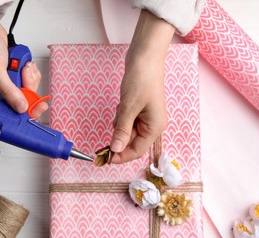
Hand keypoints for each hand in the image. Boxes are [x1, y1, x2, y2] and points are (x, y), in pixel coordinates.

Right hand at [0, 6, 46, 116]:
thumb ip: (9, 91)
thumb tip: (21, 107)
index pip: (9, 116)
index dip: (24, 115)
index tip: (36, 108)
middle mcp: (1, 95)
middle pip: (24, 103)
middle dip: (28, 88)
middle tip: (23, 75)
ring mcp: (11, 86)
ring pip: (30, 91)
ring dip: (29, 77)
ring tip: (20, 66)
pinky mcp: (17, 78)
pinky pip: (31, 81)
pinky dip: (30, 72)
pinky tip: (23, 64)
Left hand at [110, 10, 174, 162]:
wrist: (145, 56)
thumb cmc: (141, 79)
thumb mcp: (129, 107)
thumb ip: (122, 130)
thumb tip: (115, 149)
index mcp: (155, 127)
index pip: (137, 150)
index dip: (121, 156)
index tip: (105, 159)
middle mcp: (153, 124)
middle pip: (132, 142)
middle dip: (118, 139)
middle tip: (103, 137)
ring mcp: (146, 116)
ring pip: (128, 130)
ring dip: (119, 125)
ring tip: (120, 108)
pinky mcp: (139, 108)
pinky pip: (127, 120)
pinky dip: (121, 116)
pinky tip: (121, 104)